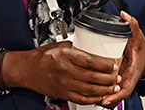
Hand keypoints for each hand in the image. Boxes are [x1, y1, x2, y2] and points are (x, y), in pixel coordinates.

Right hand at [5, 41, 119, 104]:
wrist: (26, 70)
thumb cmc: (41, 57)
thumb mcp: (59, 45)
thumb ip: (75, 47)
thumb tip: (90, 46)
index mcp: (66, 56)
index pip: (89, 61)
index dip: (104, 64)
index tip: (113, 64)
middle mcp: (66, 70)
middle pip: (92, 76)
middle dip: (108, 78)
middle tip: (117, 77)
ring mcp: (64, 84)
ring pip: (89, 89)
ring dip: (104, 89)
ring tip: (113, 87)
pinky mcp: (63, 93)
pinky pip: (82, 99)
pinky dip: (93, 99)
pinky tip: (101, 97)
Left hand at [100, 11, 144, 107]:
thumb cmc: (142, 48)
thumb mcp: (138, 35)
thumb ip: (132, 24)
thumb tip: (125, 15)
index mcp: (134, 71)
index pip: (127, 87)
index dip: (117, 95)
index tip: (106, 98)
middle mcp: (129, 79)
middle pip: (119, 95)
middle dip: (108, 100)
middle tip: (94, 99)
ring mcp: (124, 83)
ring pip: (115, 96)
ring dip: (104, 99)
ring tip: (91, 98)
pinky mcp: (118, 83)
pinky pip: (112, 92)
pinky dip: (104, 95)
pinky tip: (93, 95)